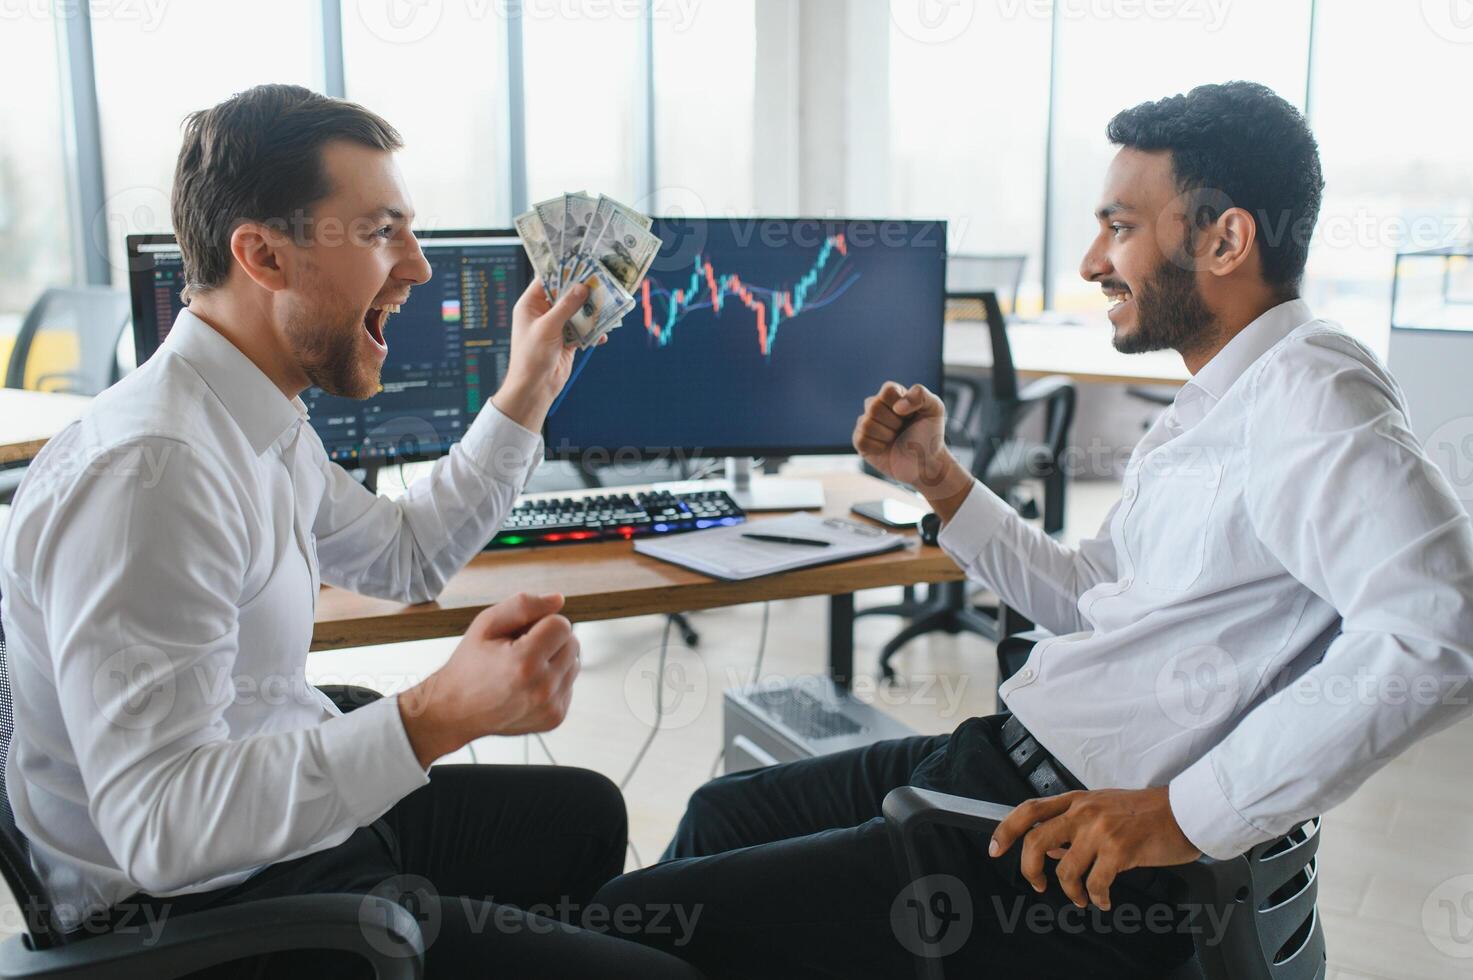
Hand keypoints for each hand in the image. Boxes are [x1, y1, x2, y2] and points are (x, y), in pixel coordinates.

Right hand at [398, 592, 580, 766]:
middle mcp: (542, 689)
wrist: (456, 712)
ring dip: (554, 660)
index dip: (542, 623)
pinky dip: (553, 680)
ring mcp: (550, 707)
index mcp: (525, 662)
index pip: (562, 625)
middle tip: (520, 650)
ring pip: (574, 663)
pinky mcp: (555, 718)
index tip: (521, 634)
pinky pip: (569, 684)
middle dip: (551, 640)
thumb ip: (523, 605)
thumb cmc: (470, 663)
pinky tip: (528, 686)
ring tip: (524, 669)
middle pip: (572, 643)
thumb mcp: (486, 625)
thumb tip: (559, 599)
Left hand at [492, 278, 601, 431]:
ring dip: (591, 310)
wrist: (535, 389)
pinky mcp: (568, 340)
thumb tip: (582, 287)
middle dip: (582, 289)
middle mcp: (543, 313)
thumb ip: (565, 307)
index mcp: (530, 305)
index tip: (581, 260)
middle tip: (601, 279)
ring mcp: (556, 326)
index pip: (546, 279)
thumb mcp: (548, 327)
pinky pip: (584, 330)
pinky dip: (594, 331)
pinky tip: (603, 334)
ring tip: (608, 303)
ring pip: (577, 311)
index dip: (562, 269)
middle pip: (565, 293)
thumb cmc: (531, 357)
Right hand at [852, 382, 972, 519]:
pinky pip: (860, 440)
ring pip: (866, 423)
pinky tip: (885, 448)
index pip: (887, 390)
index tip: (910, 415)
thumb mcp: (935, 408)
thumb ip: (920, 394)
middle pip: (873, 406)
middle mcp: (878, 406)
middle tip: (903, 429)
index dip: (899, 403)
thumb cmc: (930, 435)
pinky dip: (877, 447)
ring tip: (895, 439)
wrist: (926, 463)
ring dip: (886, 435)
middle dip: (893, 422)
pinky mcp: (861, 442)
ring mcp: (867, 424)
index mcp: (893, 396)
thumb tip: (897, 407)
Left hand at [988, 787, 1200, 910]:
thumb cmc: (1145, 812)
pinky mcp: (1119, 850)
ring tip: (1081, 897)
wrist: (1183, 811)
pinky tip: (1102, 899)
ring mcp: (1100, 830)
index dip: (1006, 829)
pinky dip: (1096, 897)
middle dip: (1028, 868)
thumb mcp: (1103, 808)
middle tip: (1037, 884)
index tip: (995, 848)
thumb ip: (1074, 825)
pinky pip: (1095, 883)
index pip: (1029, 810)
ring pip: (1064, 869)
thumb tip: (1049, 852)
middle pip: (1036, 839)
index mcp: (1077, 800)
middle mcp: (1084, 811)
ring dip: (1069, 891)